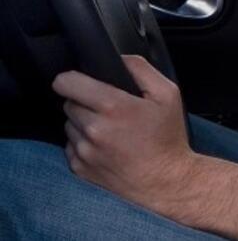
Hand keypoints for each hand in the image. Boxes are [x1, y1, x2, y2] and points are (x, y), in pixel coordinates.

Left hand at [53, 55, 197, 215]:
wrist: (166, 181)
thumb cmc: (168, 138)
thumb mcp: (168, 94)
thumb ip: (141, 69)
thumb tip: (118, 59)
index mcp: (113, 107)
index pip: (67, 82)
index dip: (71, 78)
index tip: (80, 81)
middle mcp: (94, 129)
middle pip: (69, 103)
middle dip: (85, 102)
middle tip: (110, 110)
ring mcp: (84, 151)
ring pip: (69, 124)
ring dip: (83, 123)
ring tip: (110, 130)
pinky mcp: (79, 168)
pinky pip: (71, 146)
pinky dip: (84, 144)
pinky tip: (106, 147)